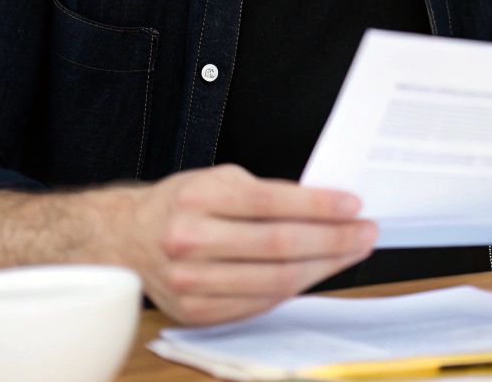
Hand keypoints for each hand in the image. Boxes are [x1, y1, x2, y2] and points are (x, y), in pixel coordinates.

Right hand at [118, 164, 376, 324]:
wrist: (126, 238)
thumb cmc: (182, 204)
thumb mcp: (219, 180)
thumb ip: (267, 194)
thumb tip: (329, 208)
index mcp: (198, 198)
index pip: (271, 202)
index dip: (318, 206)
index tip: (354, 205)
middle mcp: (190, 240)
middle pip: (278, 246)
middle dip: (333, 240)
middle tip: (366, 232)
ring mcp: (190, 282)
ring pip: (274, 281)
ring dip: (323, 267)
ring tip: (351, 252)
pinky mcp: (195, 312)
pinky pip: (258, 304)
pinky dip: (293, 290)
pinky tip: (314, 274)